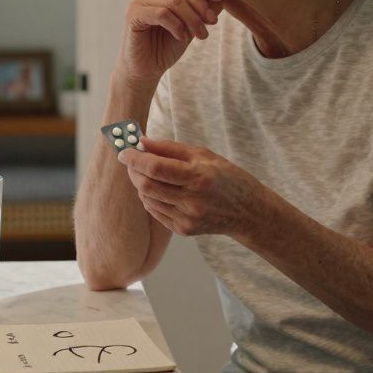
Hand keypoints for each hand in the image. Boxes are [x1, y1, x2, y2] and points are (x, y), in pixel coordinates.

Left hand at [117, 136, 271, 238]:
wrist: (248, 212)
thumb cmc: (227, 177)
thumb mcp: (203, 154)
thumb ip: (170, 148)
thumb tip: (141, 142)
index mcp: (198, 177)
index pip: (155, 167)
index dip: (134, 158)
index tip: (124, 151)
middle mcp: (192, 200)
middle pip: (146, 185)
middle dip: (133, 170)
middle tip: (132, 161)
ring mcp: (187, 218)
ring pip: (147, 199)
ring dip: (141, 184)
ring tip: (149, 174)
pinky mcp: (183, 230)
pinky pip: (155, 211)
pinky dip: (151, 198)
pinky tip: (160, 190)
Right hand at [118, 0, 222, 87]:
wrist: (146, 70)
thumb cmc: (165, 49)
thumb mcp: (190, 28)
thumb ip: (201, 12)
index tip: (219, 7)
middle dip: (200, 7)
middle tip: (212, 23)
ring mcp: (139, 2)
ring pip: (173, 2)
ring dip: (191, 19)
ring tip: (200, 35)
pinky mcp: (133, 15)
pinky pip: (161, 13)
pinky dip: (176, 25)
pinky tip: (182, 37)